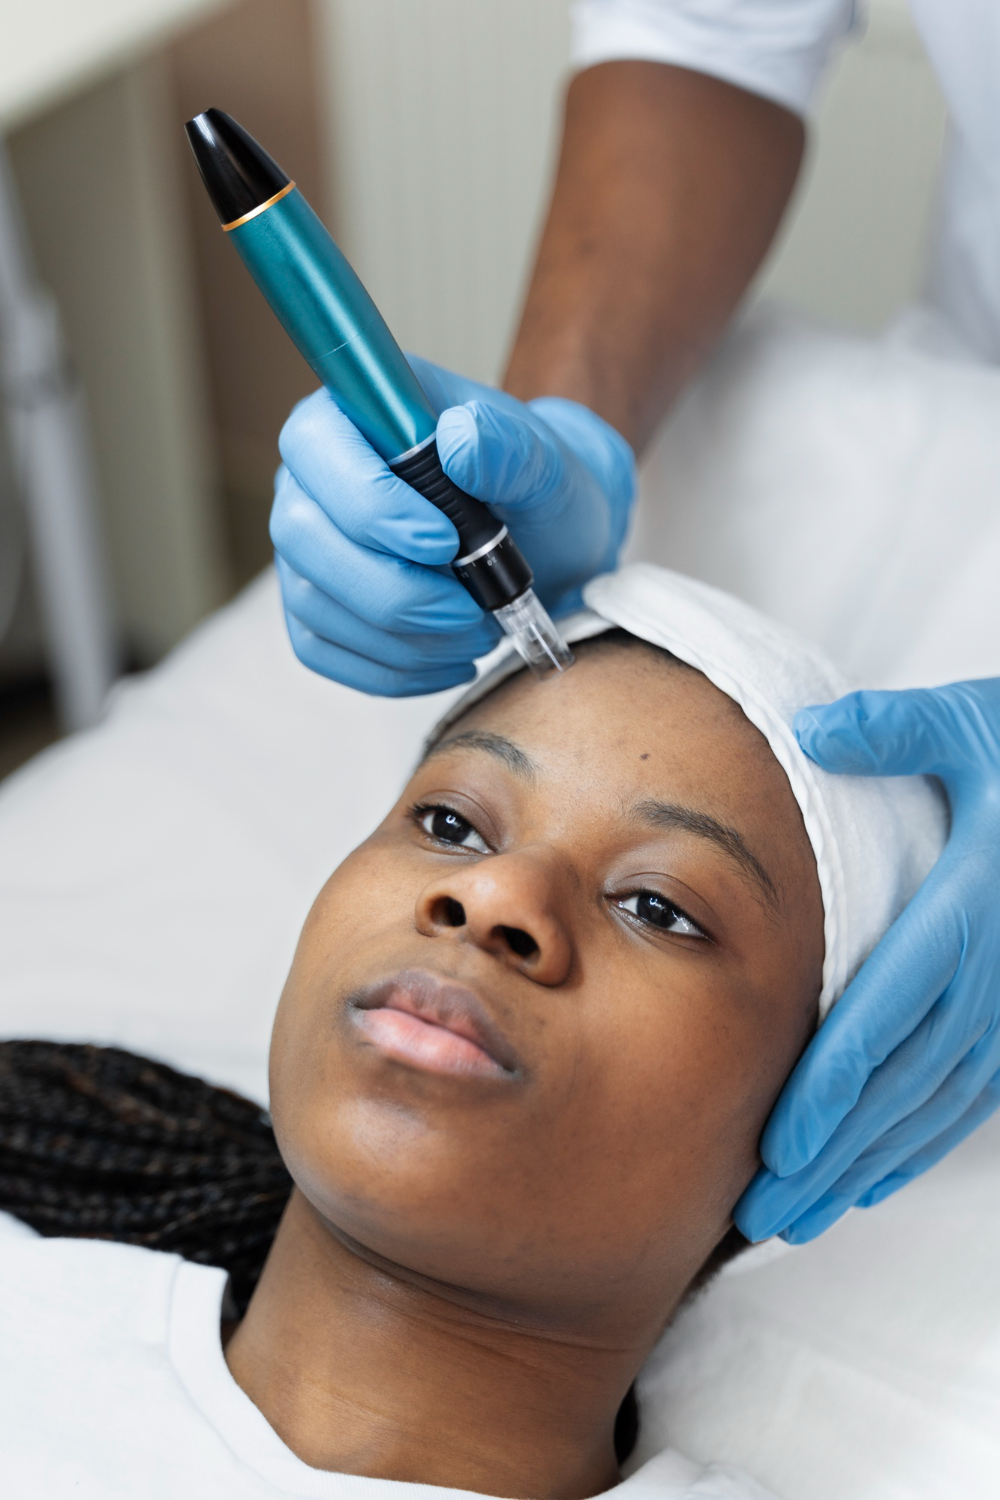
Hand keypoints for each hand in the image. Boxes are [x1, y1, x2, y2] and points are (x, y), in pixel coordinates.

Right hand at [269, 356, 634, 695]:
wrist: (541, 544)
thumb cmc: (532, 490)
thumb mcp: (543, 462)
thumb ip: (508, 446)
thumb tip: (460, 439)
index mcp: (353, 416)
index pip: (317, 449)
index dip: (370, 504)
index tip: (446, 544)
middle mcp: (311, 480)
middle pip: (303, 538)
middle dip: (392, 591)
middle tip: (471, 611)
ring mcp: (306, 549)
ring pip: (313, 604)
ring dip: (402, 639)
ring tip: (477, 635)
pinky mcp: (315, 608)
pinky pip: (322, 651)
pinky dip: (392, 670)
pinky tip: (449, 660)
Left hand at [736, 679, 999, 1242]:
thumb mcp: (975, 724)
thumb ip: (897, 730)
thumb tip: (812, 729)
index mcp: (971, 911)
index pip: (887, 1017)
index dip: (831, 1090)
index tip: (780, 1147)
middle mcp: (995, 978)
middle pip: (901, 1086)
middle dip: (831, 1155)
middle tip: (762, 1215)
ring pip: (937, 1108)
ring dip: (868, 1167)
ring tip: (802, 1218)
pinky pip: (975, 1098)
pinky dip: (921, 1145)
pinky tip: (875, 1178)